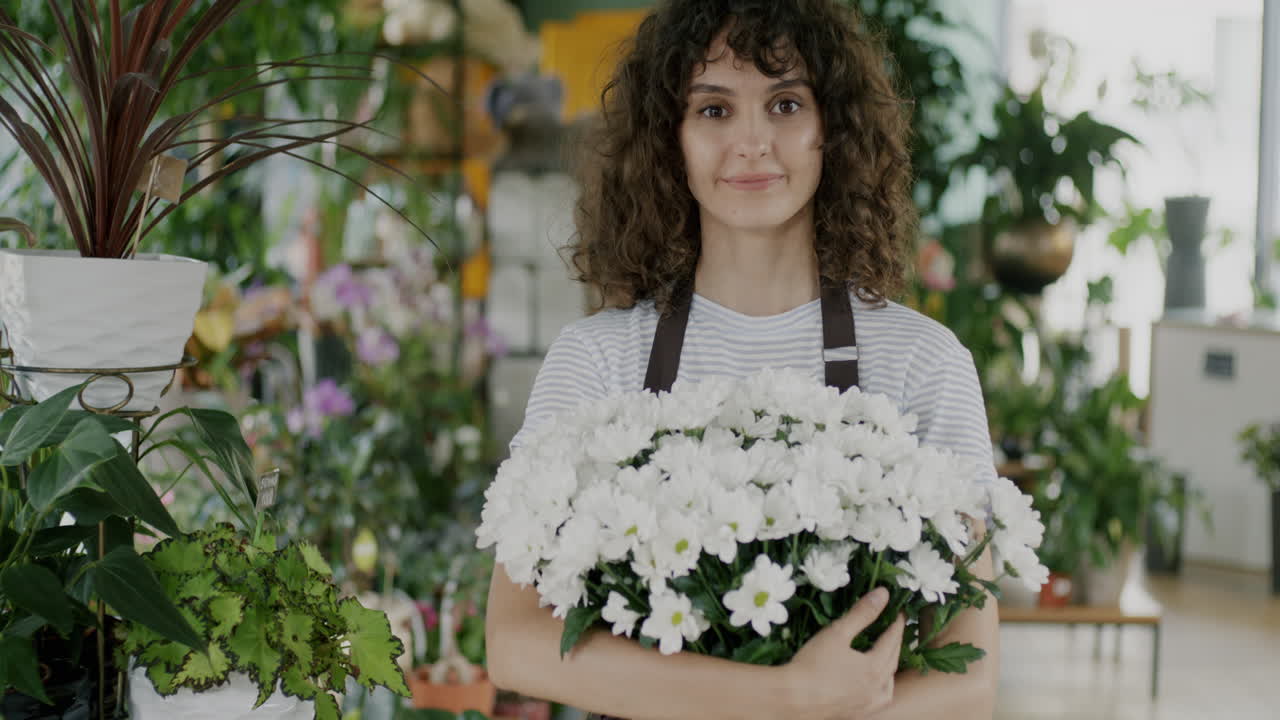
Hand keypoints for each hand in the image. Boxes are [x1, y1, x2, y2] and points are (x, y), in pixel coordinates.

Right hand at [780, 587, 904, 719]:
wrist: (792, 699)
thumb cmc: (812, 665)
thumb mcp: (837, 633)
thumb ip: (861, 613)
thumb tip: (883, 594)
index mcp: (874, 668)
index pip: (892, 640)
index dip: (897, 624)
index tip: (900, 613)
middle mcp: (876, 689)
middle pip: (893, 661)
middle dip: (895, 642)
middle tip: (894, 629)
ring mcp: (867, 704)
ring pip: (888, 685)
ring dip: (891, 668)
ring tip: (888, 657)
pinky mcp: (856, 713)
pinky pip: (878, 700)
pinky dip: (882, 689)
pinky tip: (874, 687)